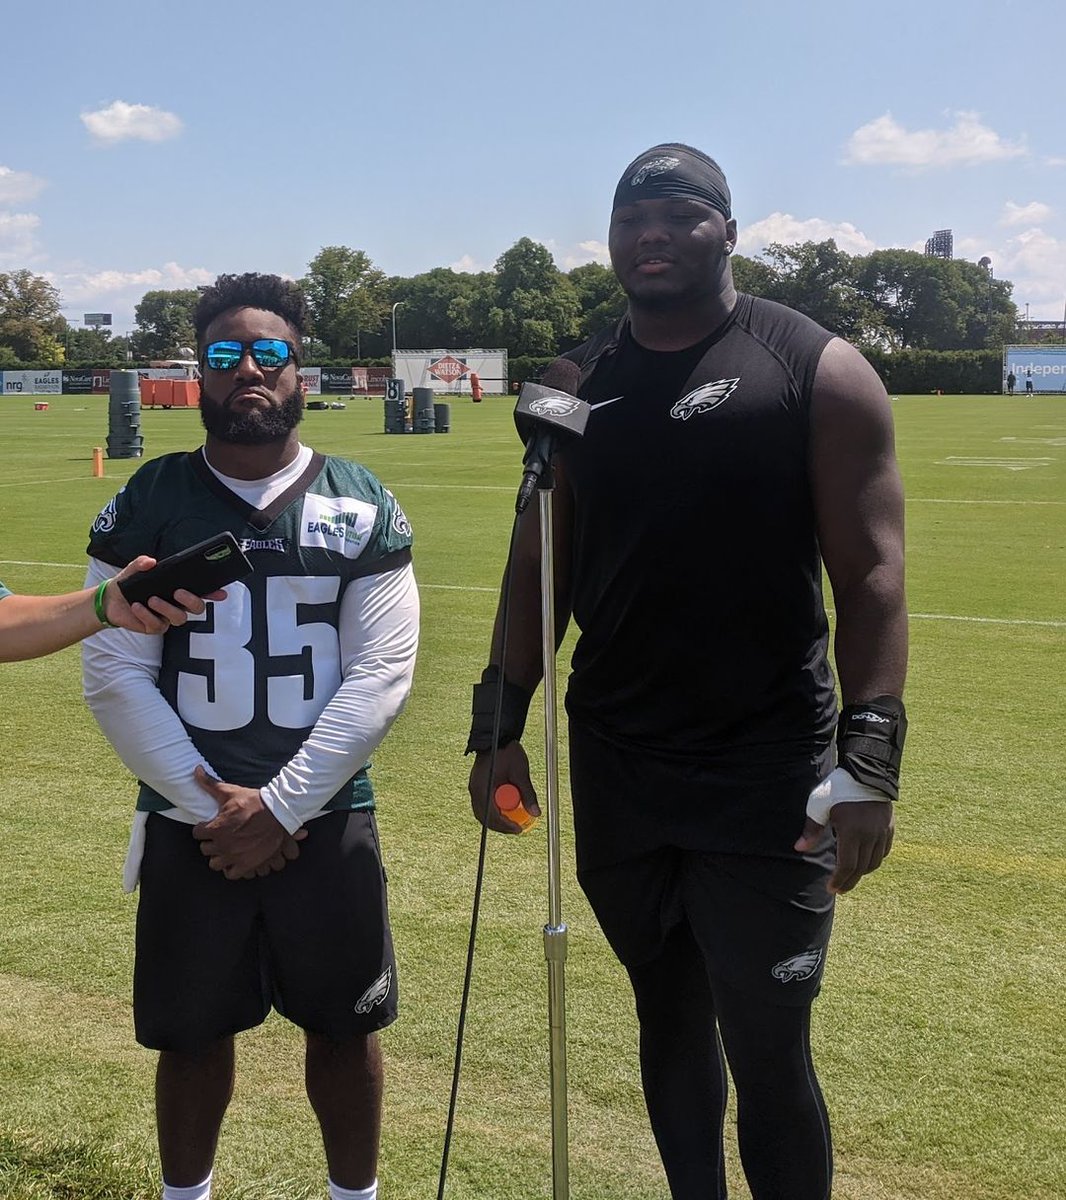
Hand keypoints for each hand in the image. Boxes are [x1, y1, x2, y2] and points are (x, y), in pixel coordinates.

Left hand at [106, 556, 227, 633]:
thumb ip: (141, 563)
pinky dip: (147, 615)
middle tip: (178, 592)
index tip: (221, 592)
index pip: (201, 592)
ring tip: (151, 599)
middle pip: (197, 608)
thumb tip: (151, 562)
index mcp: (178, 590)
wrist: (110, 601)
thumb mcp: (134, 570)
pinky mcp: (154, 627)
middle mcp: (176, 605)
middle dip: (192, 600)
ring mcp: (167, 617)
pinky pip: (157, 625)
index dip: (214, 593)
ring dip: (167, 608)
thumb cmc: (128, 585)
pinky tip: (137, 607)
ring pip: (179, 618)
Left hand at [191, 765, 305, 878]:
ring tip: (227, 849)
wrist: (278, 812)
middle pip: (205, 850)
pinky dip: (232, 868)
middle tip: (220, 836)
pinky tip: (236, 858)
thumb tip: (195, 769)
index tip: (211, 826)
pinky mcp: (247, 864)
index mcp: (215, 828)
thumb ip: (209, 783)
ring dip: (219, 857)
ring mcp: (234, 856)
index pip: (197, 834)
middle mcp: (222, 845)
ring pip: (215, 864)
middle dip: (211, 842)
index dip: (203, 829)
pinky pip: (230, 874)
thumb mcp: (230, 792)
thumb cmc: (253, 801)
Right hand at [468, 741, 539, 833]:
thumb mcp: (521, 773)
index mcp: (482, 788)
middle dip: (500, 826)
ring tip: (512, 822)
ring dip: (496, 819)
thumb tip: (536, 813)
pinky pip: (483, 804)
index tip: (518, 829)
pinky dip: (494, 810)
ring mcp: (475, 788)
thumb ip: (528, 794)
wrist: (497, 736)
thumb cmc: (507, 751)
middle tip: (516, 829)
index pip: (491, 815)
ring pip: (482, 812)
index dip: (505, 826)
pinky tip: (506, 811)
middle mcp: (475, 790)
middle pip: (484, 817)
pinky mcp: (478, 785)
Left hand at [795, 767, 894, 893]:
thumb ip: (812, 829)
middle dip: (849, 881)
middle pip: (861, 868)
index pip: (847, 865)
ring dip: (862, 872)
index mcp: (852, 831)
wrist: (866, 771)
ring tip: (849, 876)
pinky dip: (874, 860)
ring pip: (874, 862)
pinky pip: (884, 851)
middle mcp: (870, 835)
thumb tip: (799, 849)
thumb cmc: (838, 787)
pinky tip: (865, 861)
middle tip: (839, 889)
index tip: (831, 889)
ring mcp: (882, 832)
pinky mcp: (889, 827)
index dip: (839, 880)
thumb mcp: (819, 805)